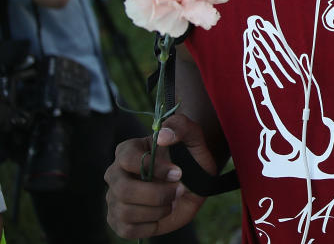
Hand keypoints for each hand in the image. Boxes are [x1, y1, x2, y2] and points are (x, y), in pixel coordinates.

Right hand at [105, 113, 213, 239]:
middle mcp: (115, 174)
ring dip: (157, 210)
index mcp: (127, 150)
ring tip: (172, 201)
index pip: (128, 159)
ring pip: (125, 212)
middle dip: (156, 194)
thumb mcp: (192, 136)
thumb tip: (163, 136)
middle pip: (123, 190)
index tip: (177, 173)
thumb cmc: (190, 155)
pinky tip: (162, 214)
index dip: (153, 168)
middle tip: (178, 190)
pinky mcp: (119, 220)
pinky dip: (150, 225)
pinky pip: (126, 230)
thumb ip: (180, 127)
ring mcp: (114, 198)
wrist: (194, 180)